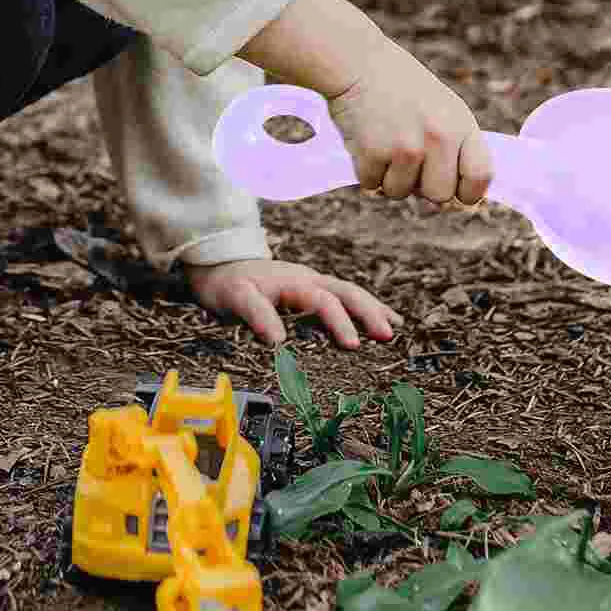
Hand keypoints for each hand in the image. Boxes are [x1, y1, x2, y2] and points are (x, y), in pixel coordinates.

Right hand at [185, 256, 404, 349]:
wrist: (214, 266)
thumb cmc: (261, 289)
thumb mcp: (296, 298)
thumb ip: (326, 312)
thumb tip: (369, 328)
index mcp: (312, 284)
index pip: (351, 293)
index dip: (374, 309)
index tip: (396, 330)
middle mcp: (298, 280)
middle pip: (341, 291)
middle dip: (367, 313)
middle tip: (386, 337)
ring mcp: (272, 283)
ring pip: (310, 294)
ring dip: (334, 319)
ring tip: (351, 343)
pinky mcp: (240, 290)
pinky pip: (256, 305)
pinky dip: (268, 321)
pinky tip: (278, 341)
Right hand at [329, 37, 492, 205]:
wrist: (359, 64)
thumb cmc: (403, 89)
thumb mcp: (443, 109)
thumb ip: (455, 148)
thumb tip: (454, 200)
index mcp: (461, 124)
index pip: (480, 176)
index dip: (469, 192)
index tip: (456, 191)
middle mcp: (439, 137)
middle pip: (440, 195)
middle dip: (423, 187)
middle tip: (409, 159)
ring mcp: (407, 146)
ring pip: (400, 193)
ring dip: (390, 177)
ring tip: (386, 142)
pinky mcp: (374, 153)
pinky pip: (371, 185)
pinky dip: (366, 170)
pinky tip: (368, 141)